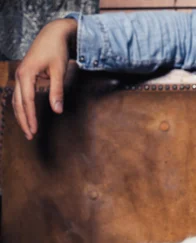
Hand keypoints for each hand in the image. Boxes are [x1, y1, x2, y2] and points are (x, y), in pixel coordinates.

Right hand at [13, 18, 76, 139]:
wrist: (52, 34)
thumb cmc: (56, 51)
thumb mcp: (59, 71)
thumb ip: (57, 91)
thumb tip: (57, 110)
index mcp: (26, 74)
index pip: (28, 101)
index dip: (31, 117)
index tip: (34, 130)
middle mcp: (19, 75)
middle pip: (18, 103)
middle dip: (24, 120)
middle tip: (30, 136)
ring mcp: (20, 75)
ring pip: (17, 100)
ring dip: (22, 115)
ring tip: (28, 130)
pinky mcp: (24, 75)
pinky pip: (20, 94)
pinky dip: (22, 106)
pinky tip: (27, 116)